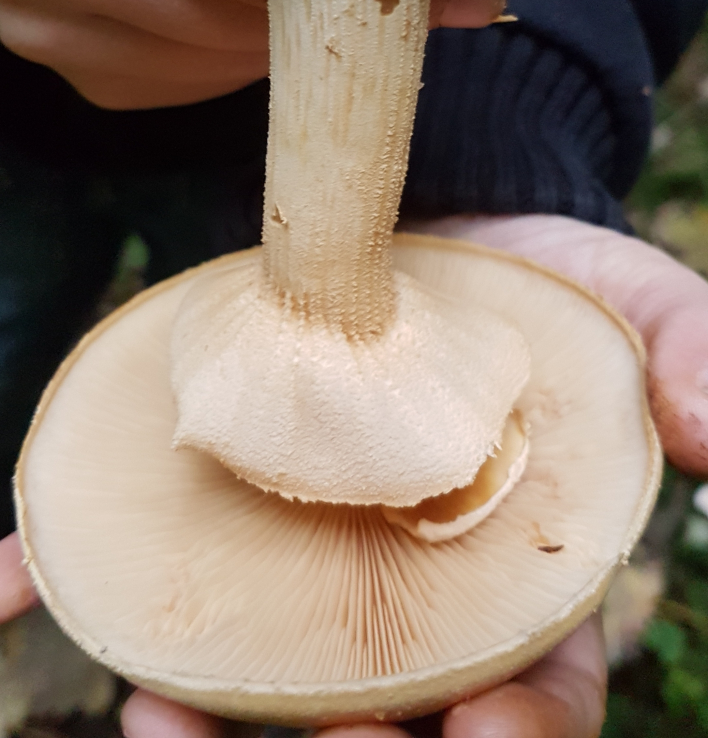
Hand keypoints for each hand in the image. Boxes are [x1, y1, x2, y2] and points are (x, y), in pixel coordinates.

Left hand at [119, 214, 707, 736]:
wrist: (432, 222)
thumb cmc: (546, 279)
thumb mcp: (634, 298)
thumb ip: (688, 352)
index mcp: (519, 577)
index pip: (530, 695)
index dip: (511, 735)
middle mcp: (412, 593)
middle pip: (389, 722)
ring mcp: (314, 558)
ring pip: (272, 685)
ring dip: (219, 723)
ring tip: (163, 713)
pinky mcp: (235, 504)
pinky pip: (173, 579)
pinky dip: (101, 606)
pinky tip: (43, 607)